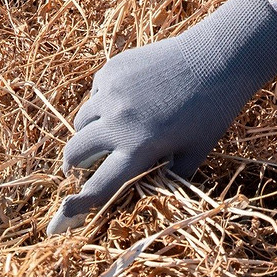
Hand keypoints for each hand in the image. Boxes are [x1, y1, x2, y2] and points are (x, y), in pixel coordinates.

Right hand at [47, 0, 276, 233]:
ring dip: (89, 132)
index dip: (78, 205)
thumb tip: (145, 192)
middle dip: (74, 165)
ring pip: (81, 122)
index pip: (100, 184)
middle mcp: (119, 120)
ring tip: (113, 130)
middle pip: (75, 152)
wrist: (217, 57)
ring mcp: (111, 92)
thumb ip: (170, 177)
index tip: (59, 218)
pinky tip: (130, 99)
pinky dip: (103, 103)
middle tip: (80, 169)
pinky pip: (95, 94)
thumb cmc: (212, 111)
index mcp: (140, 147)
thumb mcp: (195, 152)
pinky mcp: (111, 70)